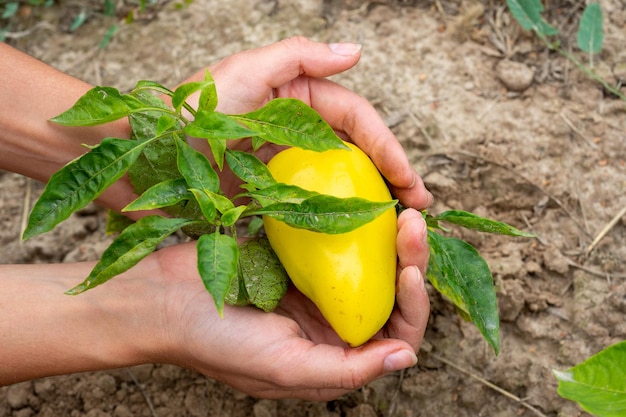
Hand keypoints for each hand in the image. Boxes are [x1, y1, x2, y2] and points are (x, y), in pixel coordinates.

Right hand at [153, 208, 428, 399]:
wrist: (163, 300)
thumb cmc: (218, 342)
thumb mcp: (285, 367)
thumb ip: (346, 370)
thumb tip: (405, 358)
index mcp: (334, 356)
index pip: (395, 336)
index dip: (413, 307)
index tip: (409, 271)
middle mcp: (331, 324)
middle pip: (389, 296)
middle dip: (410, 261)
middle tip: (413, 224)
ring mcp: (315, 289)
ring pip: (370, 266)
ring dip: (389, 241)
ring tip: (402, 210)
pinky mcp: (297, 260)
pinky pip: (339, 243)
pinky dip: (357, 226)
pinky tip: (368, 204)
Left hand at [182, 36, 432, 209]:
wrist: (144, 157)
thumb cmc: (190, 112)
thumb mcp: (244, 72)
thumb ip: (298, 56)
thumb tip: (355, 52)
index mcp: (296, 95)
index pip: (356, 118)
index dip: (388, 147)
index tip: (410, 182)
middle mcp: (295, 126)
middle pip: (356, 149)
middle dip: (391, 174)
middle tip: (417, 208)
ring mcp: (284, 160)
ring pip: (339, 176)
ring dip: (370, 196)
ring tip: (397, 225)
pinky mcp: (269, 190)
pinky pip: (312, 200)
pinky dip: (336, 213)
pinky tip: (354, 233)